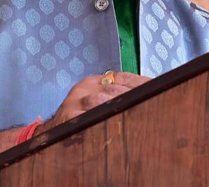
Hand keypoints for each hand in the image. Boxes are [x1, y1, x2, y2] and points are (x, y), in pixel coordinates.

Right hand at [35, 72, 149, 135]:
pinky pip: (87, 117)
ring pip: (101, 100)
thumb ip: (117, 96)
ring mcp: (76, 100)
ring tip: (137, 109)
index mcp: (95, 81)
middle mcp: (85, 87)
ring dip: (118, 105)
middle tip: (152, 99)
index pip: (122, 76)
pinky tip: (113, 122)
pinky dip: (100, 119)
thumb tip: (147, 94)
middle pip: (115, 88)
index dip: (141, 81)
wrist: (51, 132)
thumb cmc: (80, 117)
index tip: (158, 84)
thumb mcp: (97, 101)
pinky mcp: (68, 116)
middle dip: (134, 94)